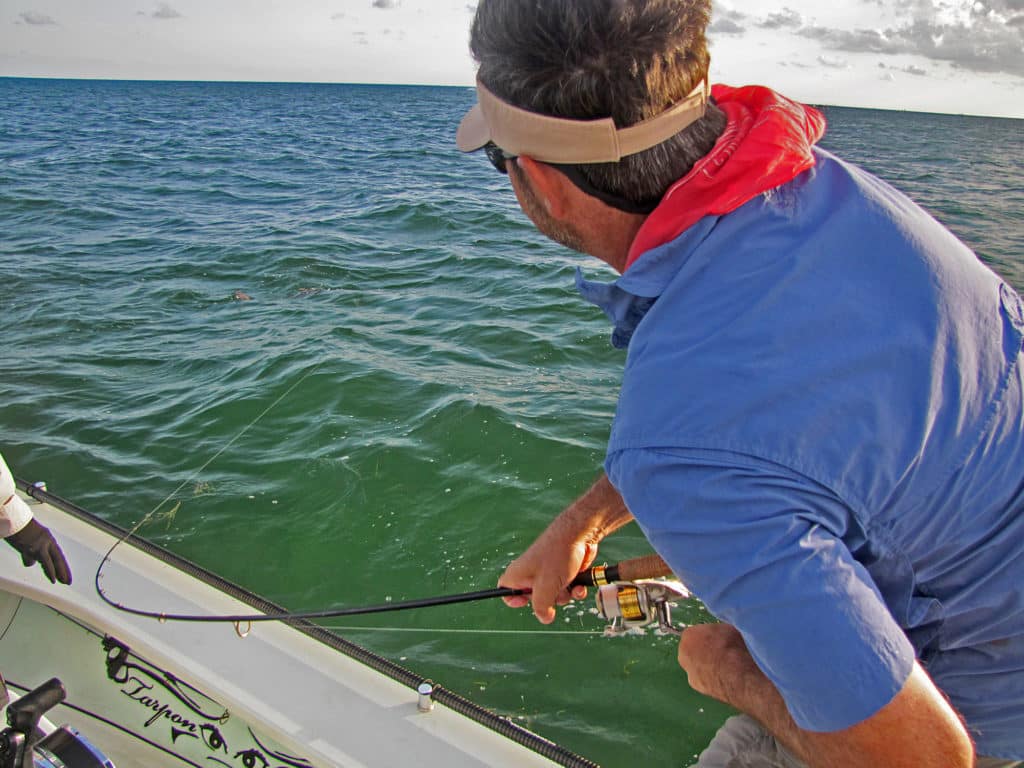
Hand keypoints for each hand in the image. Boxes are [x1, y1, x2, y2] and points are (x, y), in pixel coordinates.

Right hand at [5, 519, 71, 584]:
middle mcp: (47, 541)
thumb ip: (32, 552)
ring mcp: (41, 544)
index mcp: (48, 538)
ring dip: (57, 572)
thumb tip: (31, 563)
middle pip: (58, 558)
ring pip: (53, 561)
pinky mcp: (34, 548)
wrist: (14, 521)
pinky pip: (44, 562)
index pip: (58, 554)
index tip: (66, 574)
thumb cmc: (18, 529)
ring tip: (62, 581)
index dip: (62, 565)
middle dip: (63, 570)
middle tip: (68, 581)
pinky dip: (49, 571)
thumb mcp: (29, 540)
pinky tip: (52, 579)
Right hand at [499, 474, 632, 623]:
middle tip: (552, 590)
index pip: (505, 591)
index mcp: (518, 575)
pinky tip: (580, 585)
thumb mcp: (546, 587)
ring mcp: (548, 573)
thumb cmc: (557, 555)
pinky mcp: (563, 573)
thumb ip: (541, 607)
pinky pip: (567, 589)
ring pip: (554, 596)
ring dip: (565, 595)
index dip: (513, 600)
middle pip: (535, 600)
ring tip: (570, 584)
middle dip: (549, 601)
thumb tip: (544, 618)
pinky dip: (574, 589)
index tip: (524, 603)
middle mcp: (531, 574)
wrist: (580, 534)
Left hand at [677, 622, 763, 706]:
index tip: (718, 640)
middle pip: (693, 651)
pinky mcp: (699, 688)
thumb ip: (718, 631)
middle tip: (722, 653)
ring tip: (727, 667)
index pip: (695, 634)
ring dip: (708, 666)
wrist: (737, 674)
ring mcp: (690, 673)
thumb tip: (722, 633)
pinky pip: (705, 679)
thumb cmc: (733, 648)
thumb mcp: (727, 628)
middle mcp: (683, 654)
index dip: (708, 637)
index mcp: (689, 635)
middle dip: (705, 651)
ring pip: (698, 667)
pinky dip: (714, 679)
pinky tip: (727, 678)